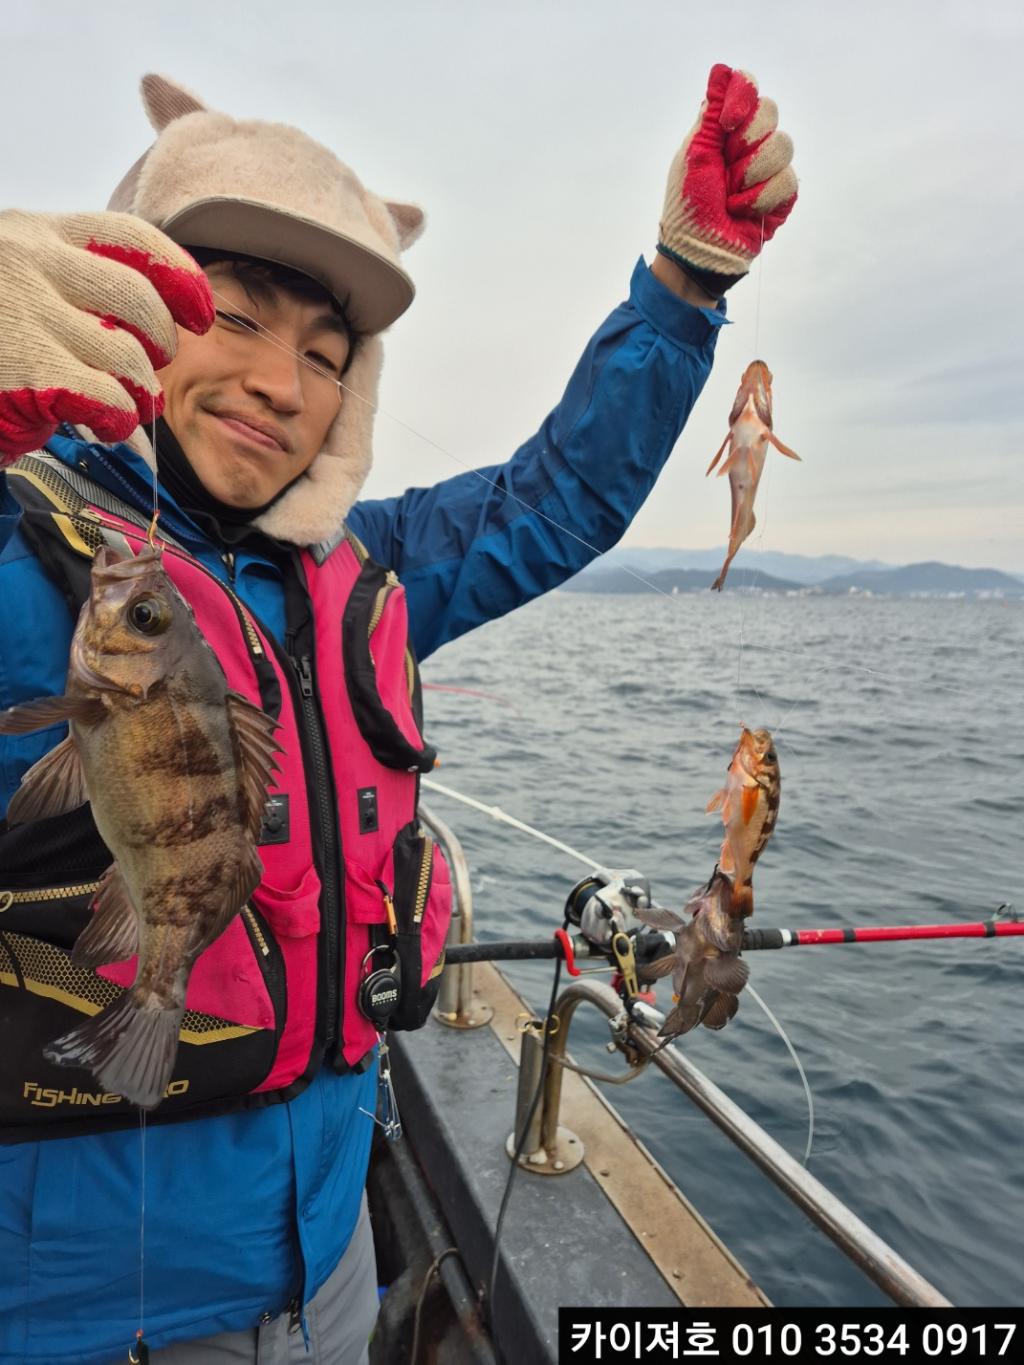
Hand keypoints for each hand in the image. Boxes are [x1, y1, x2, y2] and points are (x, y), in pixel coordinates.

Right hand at [0, 210, 213, 464]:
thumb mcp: (20, 282)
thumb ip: (75, 285)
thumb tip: (154, 318)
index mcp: (36, 233)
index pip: (131, 239)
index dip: (179, 277)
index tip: (200, 313)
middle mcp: (31, 262)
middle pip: (140, 301)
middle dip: (159, 343)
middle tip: (148, 371)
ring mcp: (25, 313)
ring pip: (126, 355)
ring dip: (138, 391)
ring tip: (124, 405)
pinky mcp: (26, 367)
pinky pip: (106, 396)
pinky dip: (115, 416)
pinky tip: (101, 422)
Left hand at [658, 64, 796, 295]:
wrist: (698, 251)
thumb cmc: (688, 206)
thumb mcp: (694, 155)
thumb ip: (710, 114)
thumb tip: (721, 71)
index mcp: (725, 129)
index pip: (748, 88)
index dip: (742, 100)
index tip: (726, 125)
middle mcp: (750, 142)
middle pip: (769, 111)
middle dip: (743, 144)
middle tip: (724, 171)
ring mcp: (769, 168)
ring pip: (782, 146)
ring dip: (749, 176)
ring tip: (731, 197)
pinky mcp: (782, 195)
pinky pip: (787, 180)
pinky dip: (760, 199)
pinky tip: (744, 211)